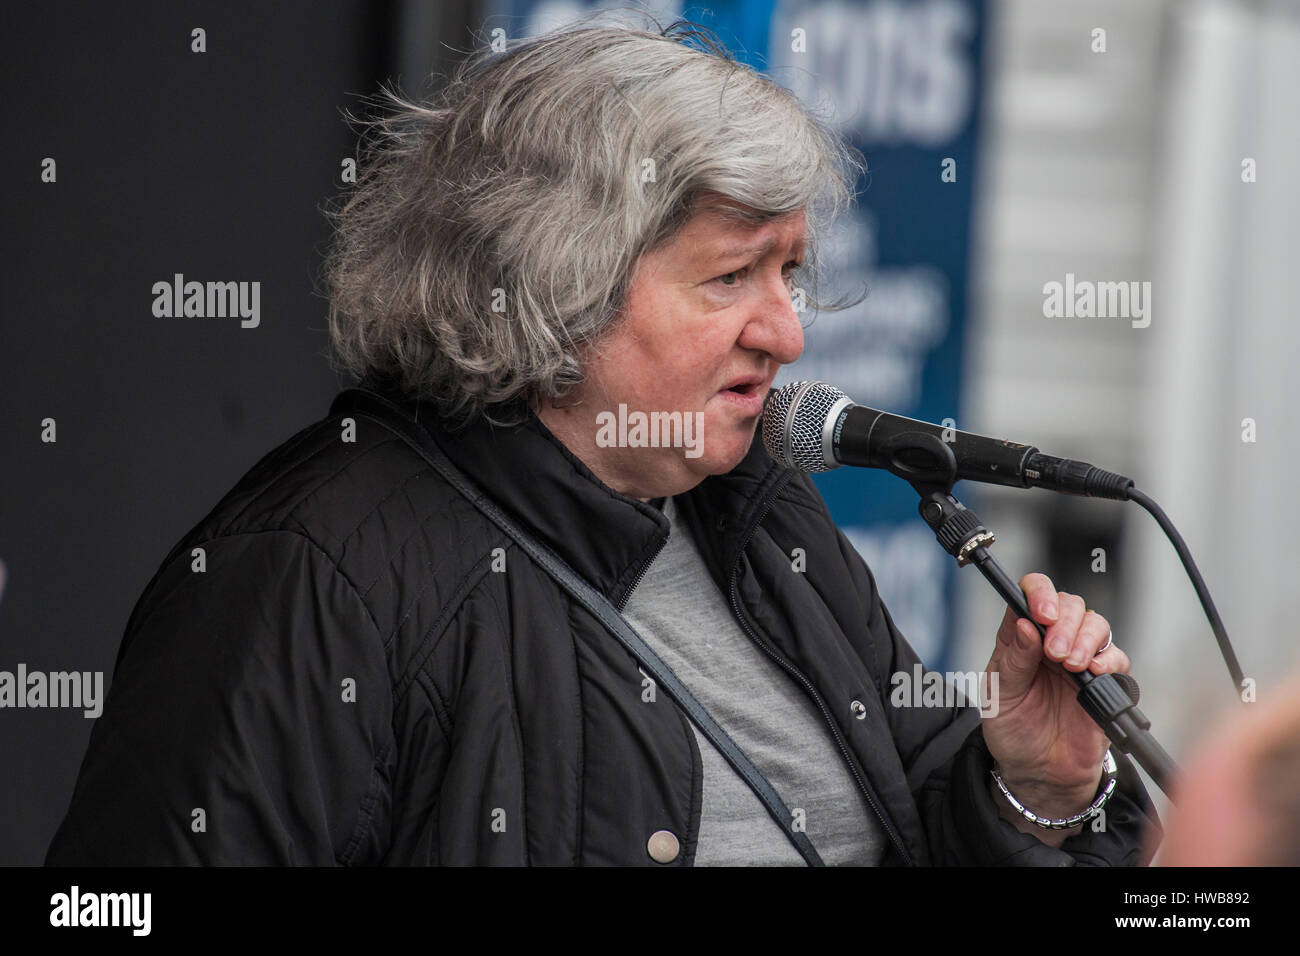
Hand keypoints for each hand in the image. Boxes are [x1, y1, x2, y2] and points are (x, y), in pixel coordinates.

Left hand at [981, 573, 1129, 825]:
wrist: (1040, 773)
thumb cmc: (1013, 731)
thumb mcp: (1000, 696)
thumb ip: (1013, 660)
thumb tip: (1024, 624)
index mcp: (1021, 637)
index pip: (1031, 594)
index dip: (1039, 594)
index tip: (1041, 612)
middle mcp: (1052, 641)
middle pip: (1070, 605)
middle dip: (1065, 622)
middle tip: (1055, 651)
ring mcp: (1081, 659)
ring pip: (1096, 625)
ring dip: (1086, 639)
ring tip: (1071, 665)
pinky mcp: (1105, 682)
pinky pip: (1117, 658)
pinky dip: (1109, 660)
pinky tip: (1094, 673)